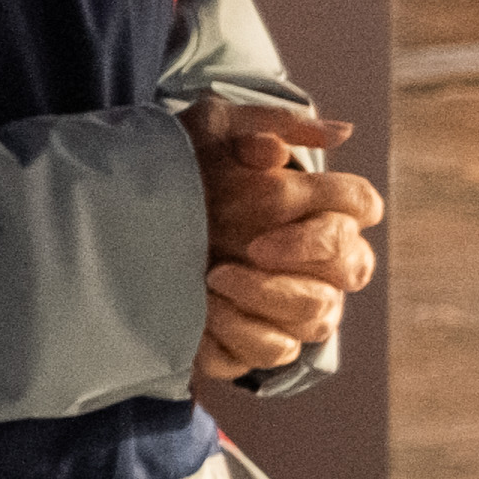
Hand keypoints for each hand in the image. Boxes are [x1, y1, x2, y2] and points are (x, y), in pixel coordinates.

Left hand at [188, 100, 382, 389]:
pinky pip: (271, 351)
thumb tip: (338, 133)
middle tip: (246, 248)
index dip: (339, 207)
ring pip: (316, 316)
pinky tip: (202, 312)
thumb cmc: (178, 168)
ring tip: (209, 279)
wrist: (117, 221)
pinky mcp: (258, 343)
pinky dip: (238, 334)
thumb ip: (268, 126)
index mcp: (316, 209)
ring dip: (262, 297)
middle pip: (351, 269)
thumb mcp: (209, 131)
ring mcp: (291, 308)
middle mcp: (317, 263)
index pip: (362, 207)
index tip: (276, 204)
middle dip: (301, 256)